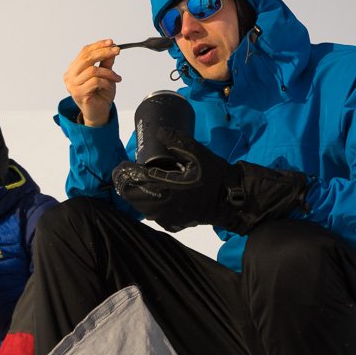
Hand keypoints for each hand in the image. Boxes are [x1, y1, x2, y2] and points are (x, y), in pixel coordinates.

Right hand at [63, 39, 121, 127]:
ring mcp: (72, 85)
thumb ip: (106, 63)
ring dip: (108, 73)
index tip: (111, 42)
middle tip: (116, 51)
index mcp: (74, 69)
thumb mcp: (105, 75)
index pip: (84, 52)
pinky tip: (109, 87)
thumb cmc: (100, 95)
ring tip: (116, 78)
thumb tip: (111, 49)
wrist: (98, 114)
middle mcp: (70, 76)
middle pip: (86, 58)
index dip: (98, 45)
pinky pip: (95, 81)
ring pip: (93, 70)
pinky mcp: (78, 93)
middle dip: (103, 52)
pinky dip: (106, 82)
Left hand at [112, 135, 308, 233]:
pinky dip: (148, 204)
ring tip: (138, 181)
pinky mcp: (172, 223)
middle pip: (132, 196)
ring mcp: (166, 218)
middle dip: (127, 183)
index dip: (124, 172)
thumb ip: (177, 140)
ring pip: (140, 207)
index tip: (123, 164)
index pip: (133, 181)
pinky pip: (153, 214)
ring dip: (136, 194)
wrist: (232, 200)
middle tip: (128, 172)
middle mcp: (160, 207)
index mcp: (163, 189)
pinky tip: (152, 194)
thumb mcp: (197, 154)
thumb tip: (159, 130)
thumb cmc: (214, 175)